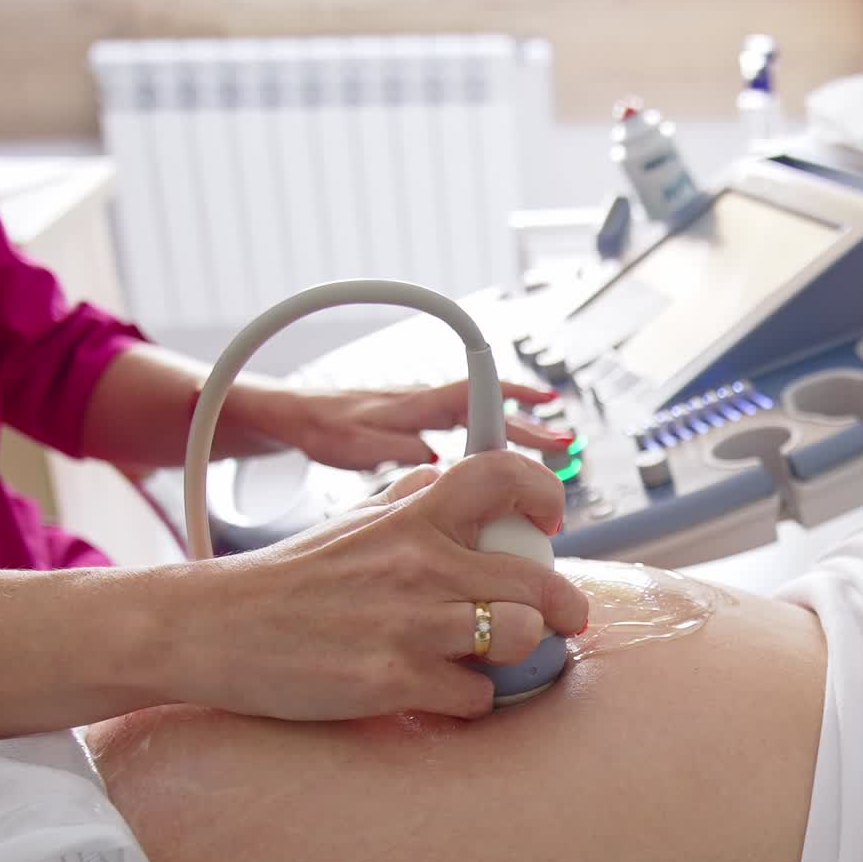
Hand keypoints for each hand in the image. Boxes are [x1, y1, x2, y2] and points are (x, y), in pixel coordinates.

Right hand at [162, 450, 588, 720]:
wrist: (214, 629)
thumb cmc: (287, 578)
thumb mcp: (350, 520)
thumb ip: (406, 498)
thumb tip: (447, 476)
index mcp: (410, 515)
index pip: (503, 475)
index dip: (545, 494)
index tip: (550, 522)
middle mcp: (418, 562)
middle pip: (537, 578)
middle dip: (565, 606)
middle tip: (564, 618)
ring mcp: (409, 623)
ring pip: (521, 635)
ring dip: (522, 652)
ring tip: (499, 656)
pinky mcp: (393, 680)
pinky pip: (476, 696)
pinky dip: (472, 700)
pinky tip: (448, 692)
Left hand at [269, 380, 573, 469]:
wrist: (298, 417)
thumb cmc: (327, 427)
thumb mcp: (362, 446)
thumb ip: (403, 453)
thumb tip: (440, 463)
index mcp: (422, 403)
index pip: (480, 397)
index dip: (517, 404)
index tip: (547, 409)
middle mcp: (429, 404)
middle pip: (491, 412)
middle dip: (530, 426)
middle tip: (564, 443)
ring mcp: (426, 416)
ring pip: (480, 424)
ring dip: (513, 437)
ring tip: (547, 450)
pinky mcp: (418, 429)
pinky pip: (464, 434)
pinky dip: (488, 445)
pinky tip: (497, 465)